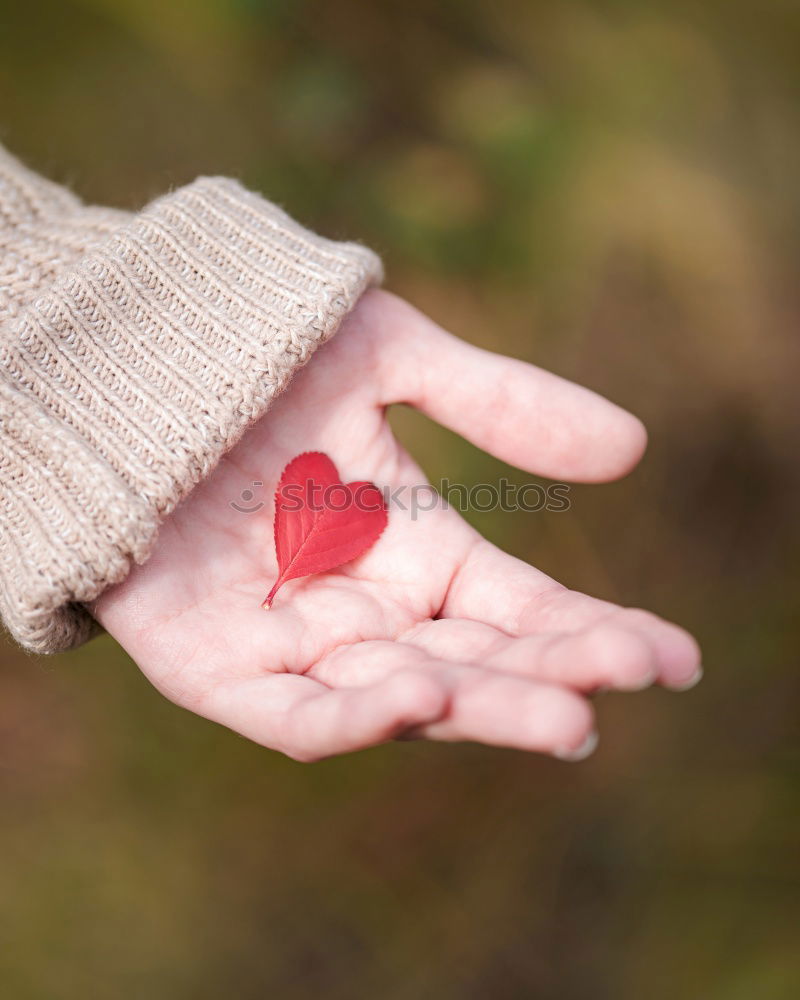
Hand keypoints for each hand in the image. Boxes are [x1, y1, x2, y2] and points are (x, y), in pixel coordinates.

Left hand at [93, 290, 700, 761]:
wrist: (125, 351)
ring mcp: (290, 641)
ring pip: (394, 693)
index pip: (517, 606)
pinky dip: (348, 716)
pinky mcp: (213, 667)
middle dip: (551, 674)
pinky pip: (288, 711)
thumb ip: (499, 402)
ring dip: (475, 704)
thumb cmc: (259, 350)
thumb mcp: (390, 358)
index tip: (674, 655)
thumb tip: (634, 449)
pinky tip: (416, 696)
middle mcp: (363, 605)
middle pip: (470, 658)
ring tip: (563, 711)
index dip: (593, 631)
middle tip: (630, 676)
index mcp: (412, 546)